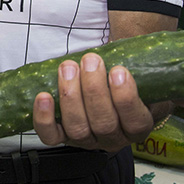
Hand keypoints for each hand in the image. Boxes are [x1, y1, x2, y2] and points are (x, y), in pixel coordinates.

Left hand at [33, 54, 153, 152]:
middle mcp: (113, 138)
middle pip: (104, 124)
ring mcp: (87, 140)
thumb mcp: (140, 74)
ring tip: (68, 68)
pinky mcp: (63, 138)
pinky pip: (51, 136)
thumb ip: (138, 65)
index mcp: (137, 126)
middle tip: (90, 60)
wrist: (106, 92)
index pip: (135, 121)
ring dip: (70, 97)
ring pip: (78, 129)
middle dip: (94, 90)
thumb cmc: (122, 79)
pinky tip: (43, 96)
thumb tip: (132, 43)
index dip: (126, 98)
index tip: (118, 71)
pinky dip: (44, 118)